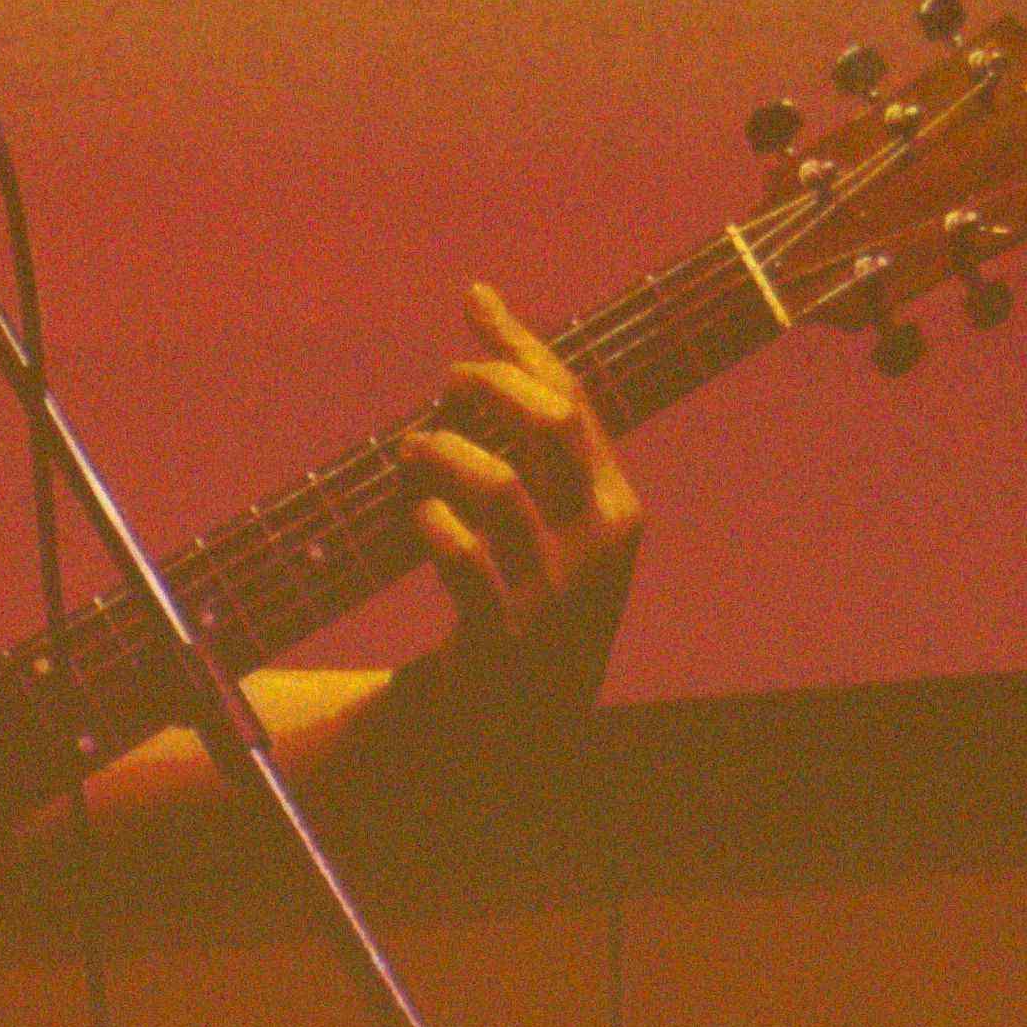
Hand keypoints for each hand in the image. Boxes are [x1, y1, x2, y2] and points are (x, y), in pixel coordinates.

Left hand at [392, 284, 639, 686]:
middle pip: (552, 424)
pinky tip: (417, 516)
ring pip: (498, 485)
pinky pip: (461, 559)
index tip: (473, 301)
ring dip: (442, 453)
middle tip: (444, 383)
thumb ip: (527, 433)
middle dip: (490, 384)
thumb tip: (485, 303)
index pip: (575, 400)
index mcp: (616, 506)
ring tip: (410, 450)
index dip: (521, 343)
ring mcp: (557, 591)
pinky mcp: (506, 636)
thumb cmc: (528, 597)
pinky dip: (430, 525)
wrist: (520, 724)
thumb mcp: (551, 520)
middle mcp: (600, 542)